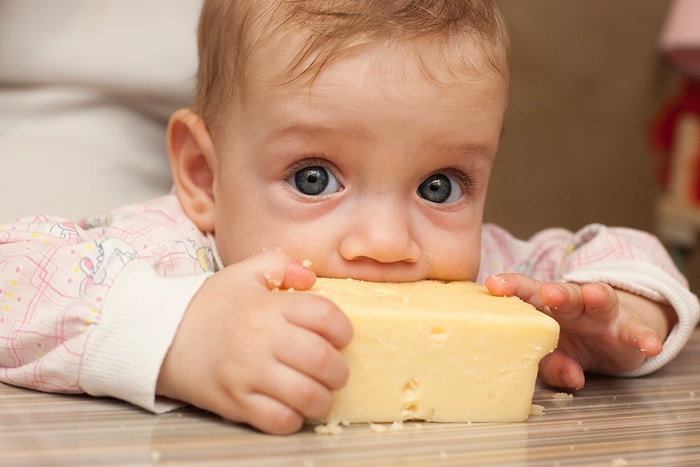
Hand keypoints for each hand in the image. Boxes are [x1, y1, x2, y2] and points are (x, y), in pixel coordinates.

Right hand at [156, 250, 352, 433]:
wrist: (161, 336)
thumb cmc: (209, 305)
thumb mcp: (243, 273)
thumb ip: (281, 265)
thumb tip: (310, 279)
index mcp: (268, 306)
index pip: (325, 316)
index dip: (343, 329)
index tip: (341, 336)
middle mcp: (262, 339)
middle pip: (322, 359)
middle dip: (339, 369)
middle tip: (335, 370)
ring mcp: (248, 374)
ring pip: (307, 395)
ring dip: (323, 397)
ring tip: (319, 391)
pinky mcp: (235, 403)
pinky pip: (279, 420)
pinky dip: (294, 418)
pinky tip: (293, 407)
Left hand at [485, 273, 675, 389]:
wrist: (613, 338)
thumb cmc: (571, 342)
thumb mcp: (557, 356)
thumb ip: (554, 365)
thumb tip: (570, 378)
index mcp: (547, 308)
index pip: (526, 294)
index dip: (510, 287)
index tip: (493, 285)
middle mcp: (574, 305)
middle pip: (563, 293)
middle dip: (555, 292)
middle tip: (548, 293)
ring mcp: (603, 314)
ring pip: (600, 300)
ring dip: (596, 296)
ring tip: (594, 295)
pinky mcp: (629, 329)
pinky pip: (638, 332)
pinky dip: (644, 337)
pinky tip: (649, 345)